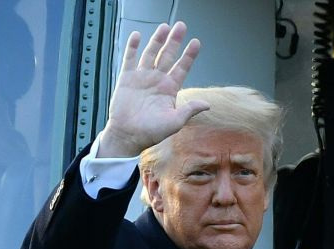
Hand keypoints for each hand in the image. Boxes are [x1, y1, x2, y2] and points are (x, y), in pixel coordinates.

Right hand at [98, 22, 209, 157]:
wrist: (127, 136)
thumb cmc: (151, 133)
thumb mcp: (174, 122)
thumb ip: (189, 110)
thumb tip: (207, 104)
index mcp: (169, 89)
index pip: (182, 68)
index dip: (189, 55)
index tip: (196, 42)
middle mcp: (157, 80)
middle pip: (168, 56)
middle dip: (174, 41)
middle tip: (181, 26)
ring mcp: (142, 77)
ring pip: (151, 53)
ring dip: (157, 40)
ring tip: (164, 27)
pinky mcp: (126, 78)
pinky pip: (130, 59)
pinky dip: (133, 47)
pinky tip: (137, 36)